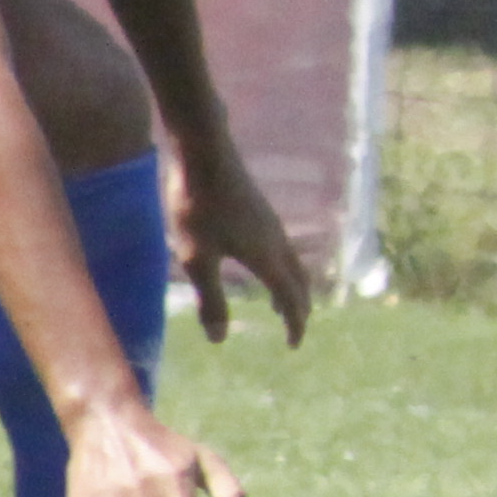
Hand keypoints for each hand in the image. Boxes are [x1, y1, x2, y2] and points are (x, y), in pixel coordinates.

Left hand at [169, 141, 313, 346]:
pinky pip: (282, 247)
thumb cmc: (197, 206)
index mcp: (266, 257)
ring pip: (292, 261)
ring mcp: (270, 222)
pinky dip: (282, 267)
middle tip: (294, 327)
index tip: (293, 346)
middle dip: (299, 307)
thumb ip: (210, 298)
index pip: (290, 298)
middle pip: (299, 280)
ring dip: (291, 286)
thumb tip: (219, 339)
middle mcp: (276, 240)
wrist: (204, 151)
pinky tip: (262, 263)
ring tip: (282, 302)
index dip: (294, 325)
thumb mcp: (197, 258)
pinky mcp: (259, 209)